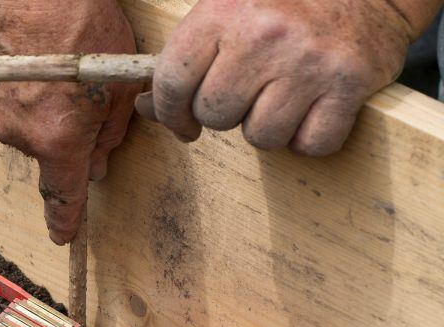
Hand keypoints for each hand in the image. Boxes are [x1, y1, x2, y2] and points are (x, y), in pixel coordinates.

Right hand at [0, 0, 140, 243]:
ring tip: (43, 58)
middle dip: (57, 124)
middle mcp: (16, 131)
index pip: (62, 193)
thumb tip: (96, 164)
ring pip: (14, 117)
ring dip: (28, 99)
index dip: (63, 219)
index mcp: (58, 138)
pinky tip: (17, 50)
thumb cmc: (83, 21)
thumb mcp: (119, 81)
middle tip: (72, 85)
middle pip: (41, 143)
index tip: (62, 235)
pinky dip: (4, 78)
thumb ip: (109, 133)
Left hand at [137, 0, 437, 155]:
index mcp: (224, 11)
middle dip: (225, 114)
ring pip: (262, 136)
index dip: (170, 112)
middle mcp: (264, 36)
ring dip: (268, 127)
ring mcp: (308, 62)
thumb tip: (146, 107)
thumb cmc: (285, 3)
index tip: (181, 122)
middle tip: (247, 93)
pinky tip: (314, 108)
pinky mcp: (348, 84)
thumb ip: (185, 57)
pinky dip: (310, 137)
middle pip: (215, 116)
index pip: (173, 83)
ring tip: (283, 96)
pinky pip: (311, 144)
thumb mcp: (226, 11)